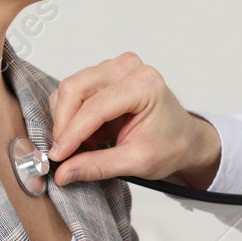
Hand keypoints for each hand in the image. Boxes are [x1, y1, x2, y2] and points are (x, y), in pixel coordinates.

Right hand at [46, 53, 220, 187]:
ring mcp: (116, 67)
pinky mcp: (105, 74)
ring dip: (68, 120)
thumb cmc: (170, 145)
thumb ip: (98, 166)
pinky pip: (75, 91)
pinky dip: (73, 115)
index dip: (71, 133)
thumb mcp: (137, 162)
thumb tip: (62, 172)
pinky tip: (89, 134)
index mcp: (145, 85)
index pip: (95, 107)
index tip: (57, 156)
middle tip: (64, 153)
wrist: (184, 139)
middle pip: (75, 89)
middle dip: (64, 123)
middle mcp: (129, 68)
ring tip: (86, 145)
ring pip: (71, 89)